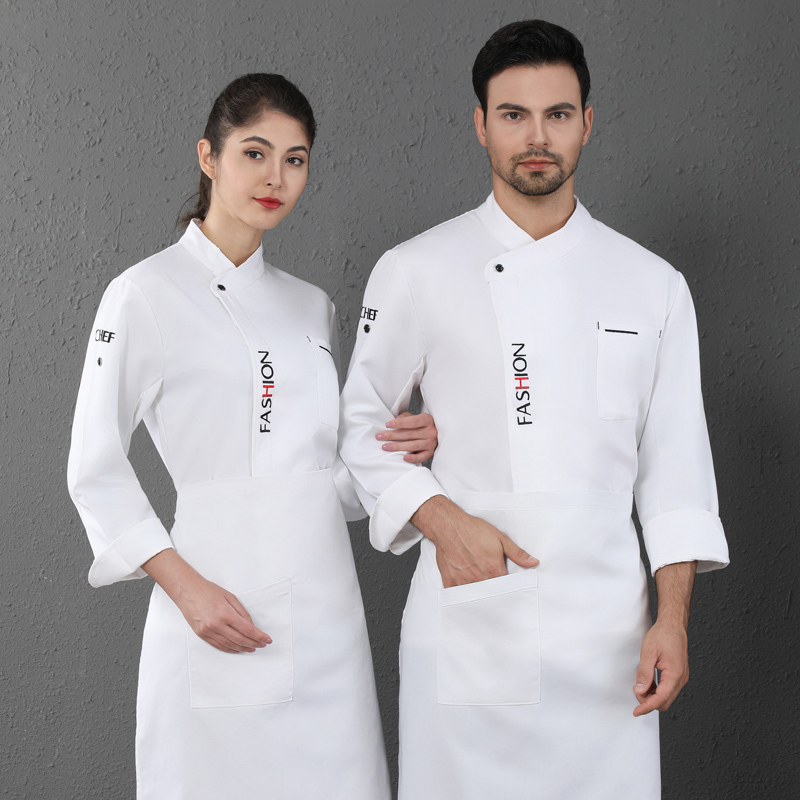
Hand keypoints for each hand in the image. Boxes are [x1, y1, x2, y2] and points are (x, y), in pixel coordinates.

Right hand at [142, 549, 270, 652]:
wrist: (188, 591)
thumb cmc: (209, 591)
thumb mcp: (230, 597)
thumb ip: (242, 612)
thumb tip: (251, 625)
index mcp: (225, 614)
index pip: (247, 629)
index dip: (259, 636)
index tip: (267, 639)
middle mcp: (216, 625)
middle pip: (240, 639)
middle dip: (254, 643)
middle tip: (262, 644)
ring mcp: (208, 631)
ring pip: (230, 645)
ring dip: (243, 648)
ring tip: (252, 648)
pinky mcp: (202, 635)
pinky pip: (218, 646)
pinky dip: (230, 649)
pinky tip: (237, 649)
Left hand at [376, 410, 437, 462]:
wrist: (435, 433)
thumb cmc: (420, 425)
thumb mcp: (414, 417)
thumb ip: (405, 417)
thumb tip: (395, 421)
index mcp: (427, 420)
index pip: (413, 421)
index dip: (399, 423)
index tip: (387, 424)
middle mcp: (431, 432)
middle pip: (410, 434)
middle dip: (393, 435)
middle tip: (380, 436)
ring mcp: (431, 443)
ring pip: (413, 446)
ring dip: (397, 447)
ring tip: (385, 446)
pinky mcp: (430, 453)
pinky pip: (421, 457)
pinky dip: (413, 458)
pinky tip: (403, 458)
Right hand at [411, 496, 538, 587]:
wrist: (449, 526)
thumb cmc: (473, 530)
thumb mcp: (500, 538)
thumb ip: (517, 553)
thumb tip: (533, 562)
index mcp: (493, 569)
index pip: (505, 588)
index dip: (506, 586)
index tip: (505, 584)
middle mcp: (479, 578)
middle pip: (491, 593)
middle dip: (493, 590)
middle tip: (491, 583)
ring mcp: (463, 581)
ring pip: (475, 595)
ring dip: (478, 591)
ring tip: (478, 581)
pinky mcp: (450, 581)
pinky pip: (458, 594)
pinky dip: (462, 592)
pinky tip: (465, 584)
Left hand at [632, 619, 688, 715]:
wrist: (673, 625)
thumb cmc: (662, 635)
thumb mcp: (649, 653)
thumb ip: (644, 673)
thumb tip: (640, 690)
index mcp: (675, 675)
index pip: (660, 699)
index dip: (647, 707)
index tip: (636, 712)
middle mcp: (681, 679)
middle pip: (664, 702)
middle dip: (649, 701)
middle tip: (636, 691)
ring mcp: (681, 678)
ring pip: (666, 697)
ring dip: (652, 696)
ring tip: (641, 685)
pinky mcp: (679, 675)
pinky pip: (668, 689)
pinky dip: (657, 690)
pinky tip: (648, 682)